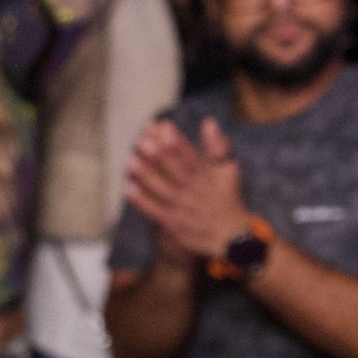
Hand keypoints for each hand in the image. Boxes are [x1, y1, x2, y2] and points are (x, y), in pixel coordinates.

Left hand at [124, 118, 250, 265]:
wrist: (229, 236)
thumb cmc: (226, 196)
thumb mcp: (229, 170)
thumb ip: (218, 146)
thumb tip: (209, 122)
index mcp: (206, 176)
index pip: (191, 156)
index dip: (178, 143)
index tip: (164, 128)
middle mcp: (194, 191)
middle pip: (175, 171)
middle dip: (160, 156)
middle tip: (143, 142)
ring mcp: (182, 208)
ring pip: (162, 189)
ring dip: (146, 175)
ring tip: (131, 160)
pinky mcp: (172, 223)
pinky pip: (155, 210)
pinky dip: (142, 200)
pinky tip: (128, 187)